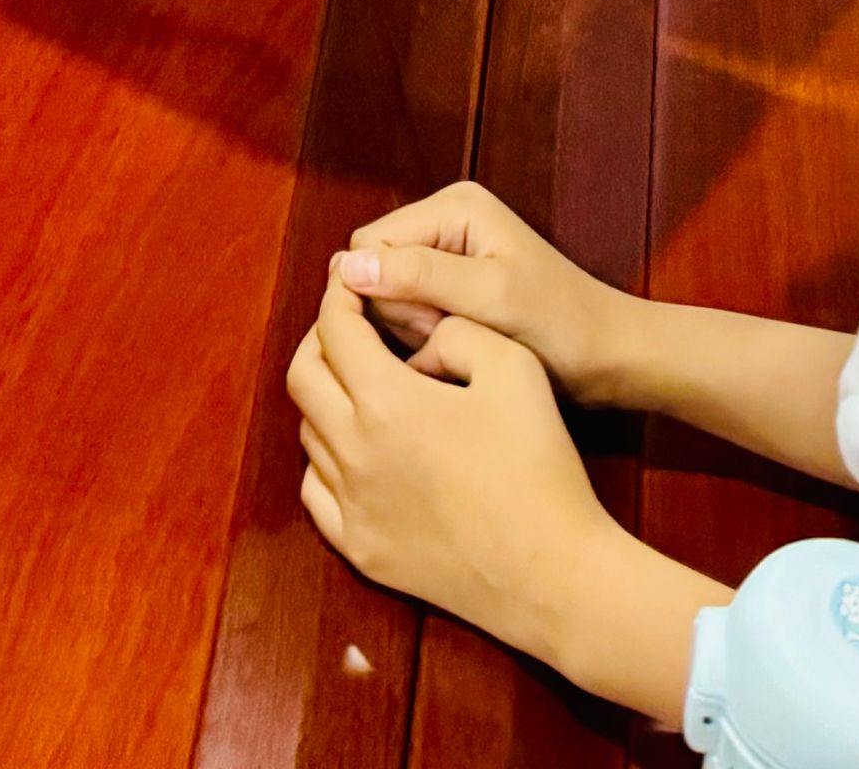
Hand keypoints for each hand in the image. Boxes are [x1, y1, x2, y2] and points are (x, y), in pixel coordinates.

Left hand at [288, 285, 622, 669]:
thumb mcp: (515, 369)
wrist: (554, 576)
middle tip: (353, 326)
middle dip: (322, 339)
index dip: (339, 295)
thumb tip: (422, 333)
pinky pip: (317, 494)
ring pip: (309, 434)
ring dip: (325, 398)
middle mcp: (354, 454)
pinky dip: (326, 461)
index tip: (351, 281)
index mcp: (387, 403)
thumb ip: (458, 331)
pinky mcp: (362, 551)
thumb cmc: (540, 468)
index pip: (335, 330)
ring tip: (362, 385)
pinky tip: (357, 452)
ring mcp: (352, 509)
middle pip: (304, 376)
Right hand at [331, 181, 639, 401]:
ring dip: (415, 328)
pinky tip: (462, 345)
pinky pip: (408, 313)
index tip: (434, 321)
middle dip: (402, 311)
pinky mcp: (452, 286)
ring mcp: (448, 254)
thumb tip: (348, 266)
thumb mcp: (493, 298)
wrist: (610, 357)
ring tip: (465, 338)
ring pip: (387, 296)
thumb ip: (421, 277)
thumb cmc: (563, 326)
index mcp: (454, 206)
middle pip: (375, 269)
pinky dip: (426, 336)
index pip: (369, 244)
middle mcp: (446, 221)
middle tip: (453, 331)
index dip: (385, 291)